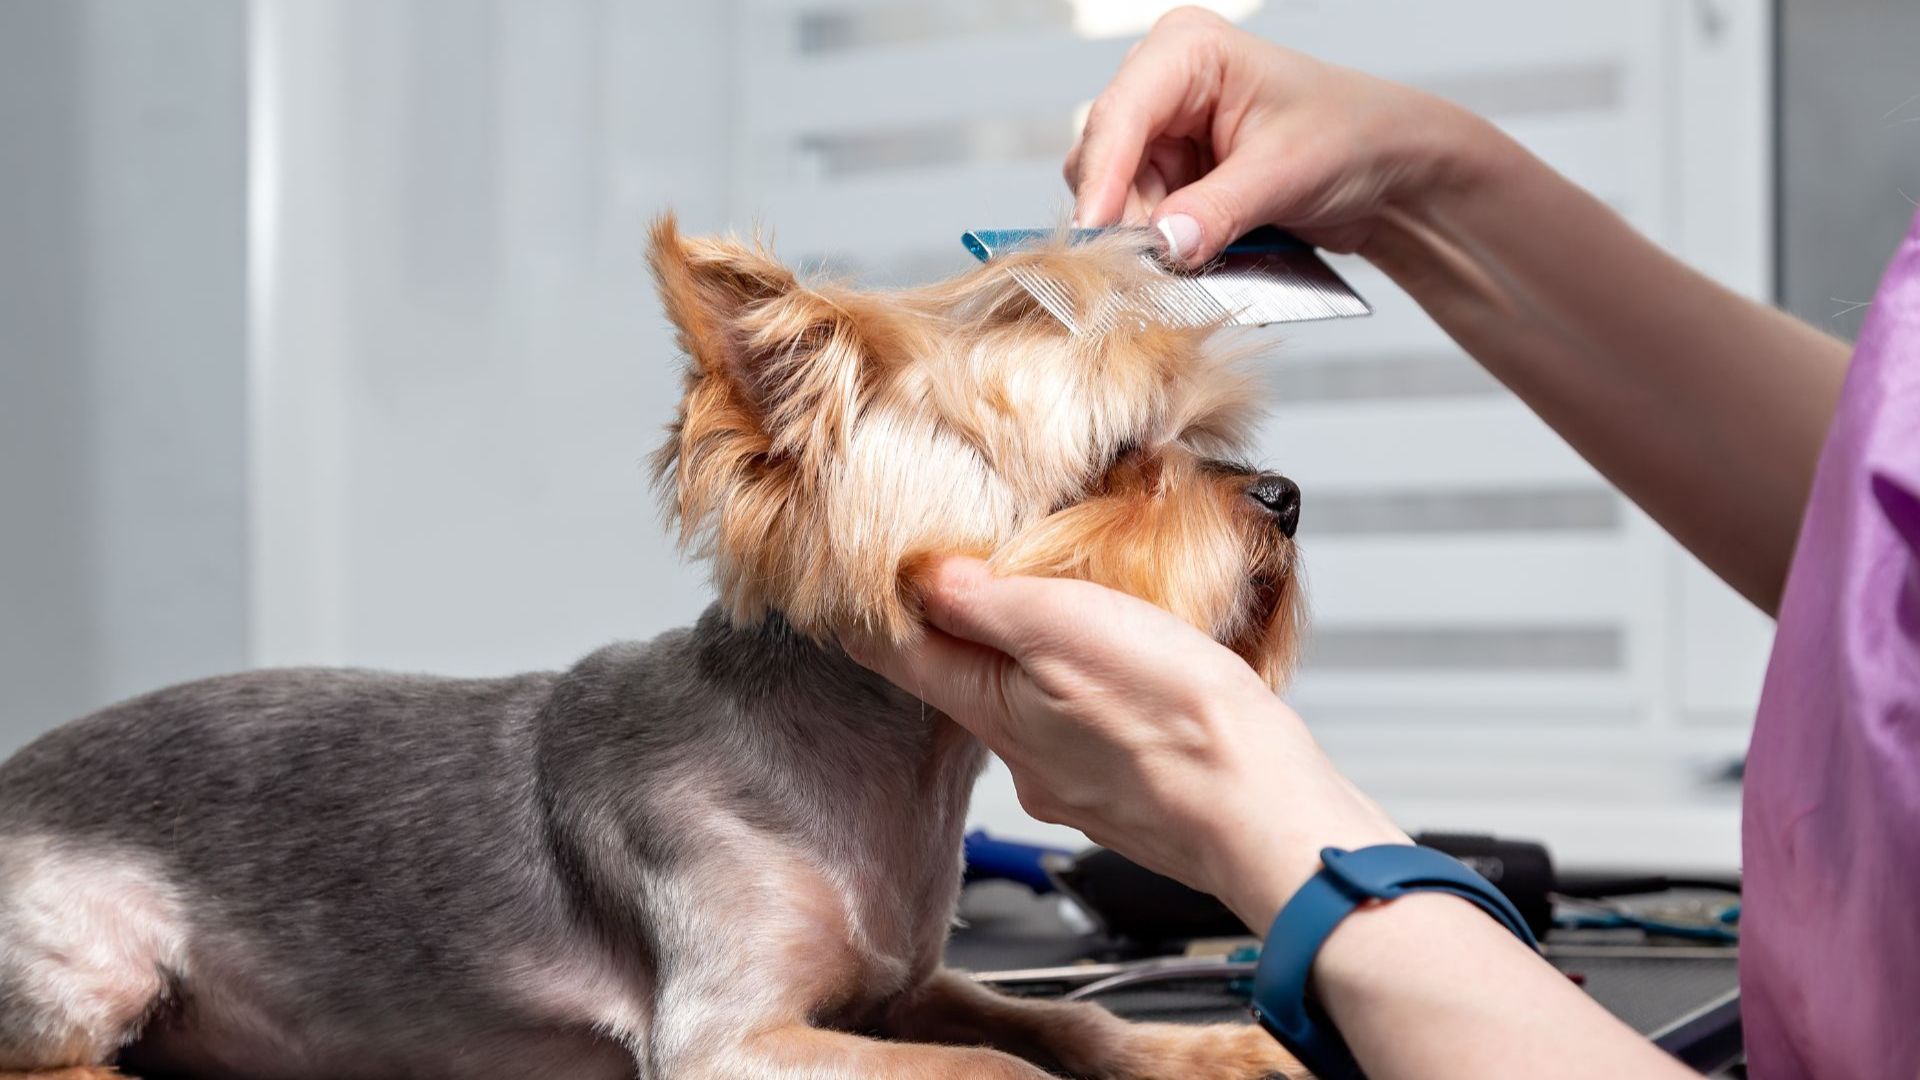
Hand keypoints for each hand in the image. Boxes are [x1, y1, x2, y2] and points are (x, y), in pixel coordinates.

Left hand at [845, 557, 1405, 929]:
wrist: (1262, 810)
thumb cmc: (1177, 721)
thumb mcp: (1066, 626)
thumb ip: (987, 602)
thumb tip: (924, 579)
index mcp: (994, 711)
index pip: (901, 658)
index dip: (877, 616)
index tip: (858, 586)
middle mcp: (1024, 760)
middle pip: (969, 683)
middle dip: (971, 633)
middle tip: (982, 578)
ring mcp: (1077, 785)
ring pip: (1036, 711)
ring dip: (1043, 668)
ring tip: (1081, 621)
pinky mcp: (1130, 795)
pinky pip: (1092, 737)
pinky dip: (1098, 704)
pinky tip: (1137, 686)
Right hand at [1064, 6, 1496, 262]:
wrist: (1389, 171)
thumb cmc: (1352, 138)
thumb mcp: (1286, 173)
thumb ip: (1218, 210)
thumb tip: (1162, 244)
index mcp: (1187, 50)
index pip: (1119, 114)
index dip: (1102, 178)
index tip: (1095, 235)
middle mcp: (1161, 85)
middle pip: (1104, 160)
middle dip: (1125, 218)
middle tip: (1152, 271)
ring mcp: (1161, 134)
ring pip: (1115, 200)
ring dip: (1146, 241)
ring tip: (1195, 265)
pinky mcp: (1168, 177)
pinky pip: (1139, 222)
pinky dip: (1162, 249)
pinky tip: (1197, 261)